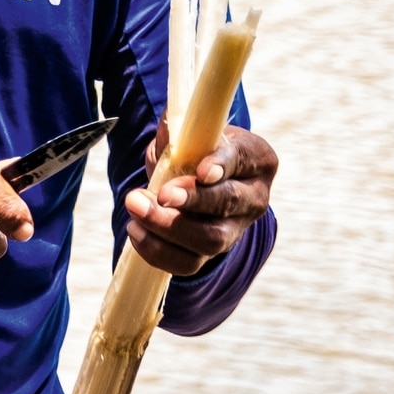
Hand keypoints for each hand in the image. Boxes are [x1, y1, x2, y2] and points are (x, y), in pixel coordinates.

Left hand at [125, 120, 277, 277]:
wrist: (198, 181)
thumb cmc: (197, 151)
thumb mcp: (191, 134)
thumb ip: (179, 131)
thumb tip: (168, 130)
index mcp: (256, 159)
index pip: (241, 160)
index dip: (221, 165)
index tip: (201, 171)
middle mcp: (254, 198)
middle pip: (228, 203)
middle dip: (191, 200)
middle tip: (159, 194)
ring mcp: (235, 230)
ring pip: (210, 240)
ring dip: (167, 227)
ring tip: (136, 209)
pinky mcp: (212, 255)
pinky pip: (188, 263)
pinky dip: (158, 250)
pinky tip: (137, 231)